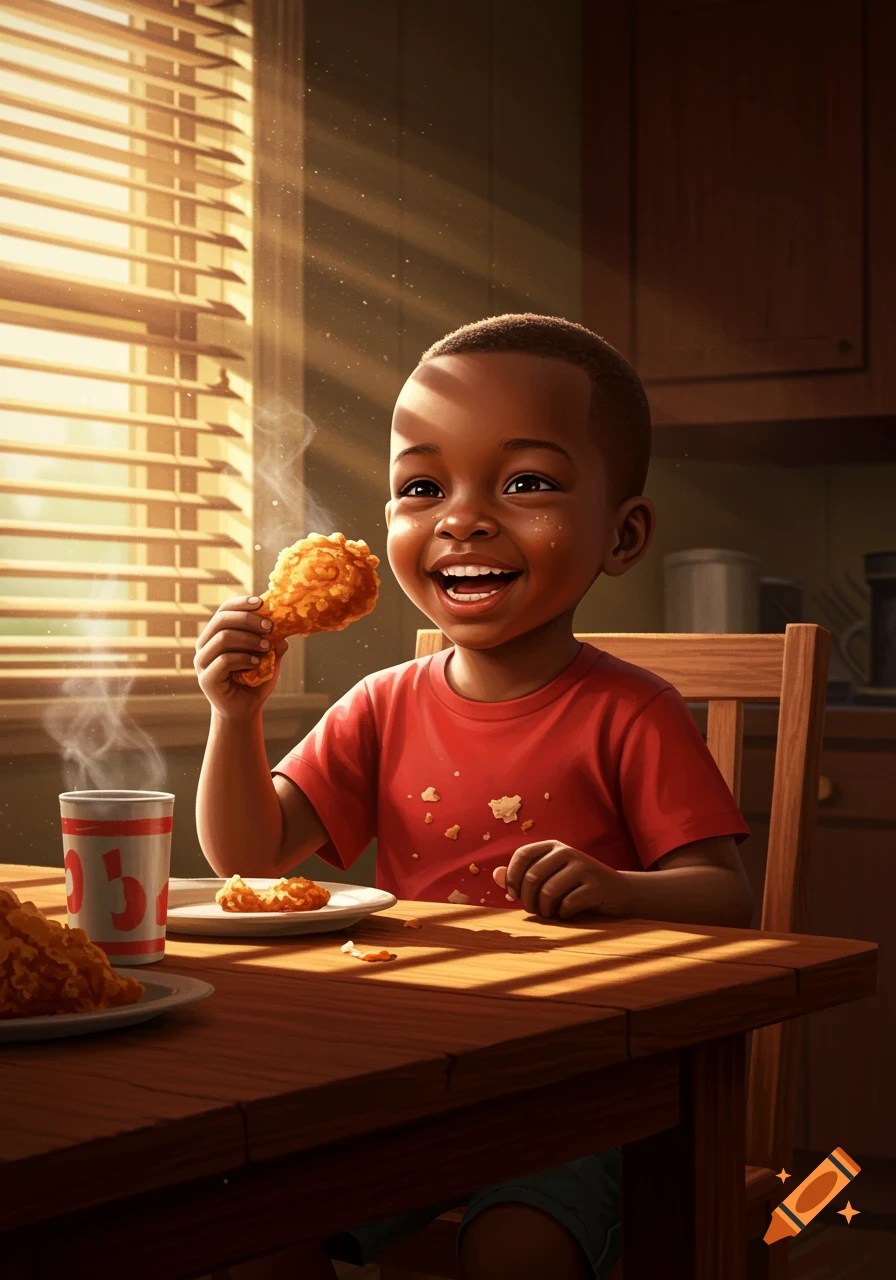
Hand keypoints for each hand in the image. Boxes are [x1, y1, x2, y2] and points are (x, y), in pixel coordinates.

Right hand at [194, 596, 287, 718]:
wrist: (245, 709)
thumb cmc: (255, 680)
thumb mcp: (269, 657)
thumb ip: (273, 640)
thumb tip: (285, 625)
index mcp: (216, 634)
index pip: (224, 610)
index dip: (241, 603)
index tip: (261, 603)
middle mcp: (205, 645)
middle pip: (222, 620)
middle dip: (248, 620)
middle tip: (269, 626)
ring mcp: (202, 662)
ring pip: (223, 638)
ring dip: (248, 639)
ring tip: (266, 647)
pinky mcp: (206, 678)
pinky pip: (224, 661)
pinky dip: (244, 658)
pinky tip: (257, 663)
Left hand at [493, 840, 629, 920]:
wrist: (618, 892)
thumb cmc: (575, 886)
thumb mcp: (549, 876)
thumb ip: (521, 876)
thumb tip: (496, 875)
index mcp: (552, 846)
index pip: (522, 855)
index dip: (512, 878)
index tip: (513, 896)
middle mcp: (567, 852)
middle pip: (532, 878)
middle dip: (528, 901)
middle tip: (535, 910)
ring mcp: (583, 867)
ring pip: (548, 892)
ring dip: (545, 910)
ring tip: (551, 913)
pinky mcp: (596, 886)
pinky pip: (567, 904)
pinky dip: (564, 914)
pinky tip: (569, 913)